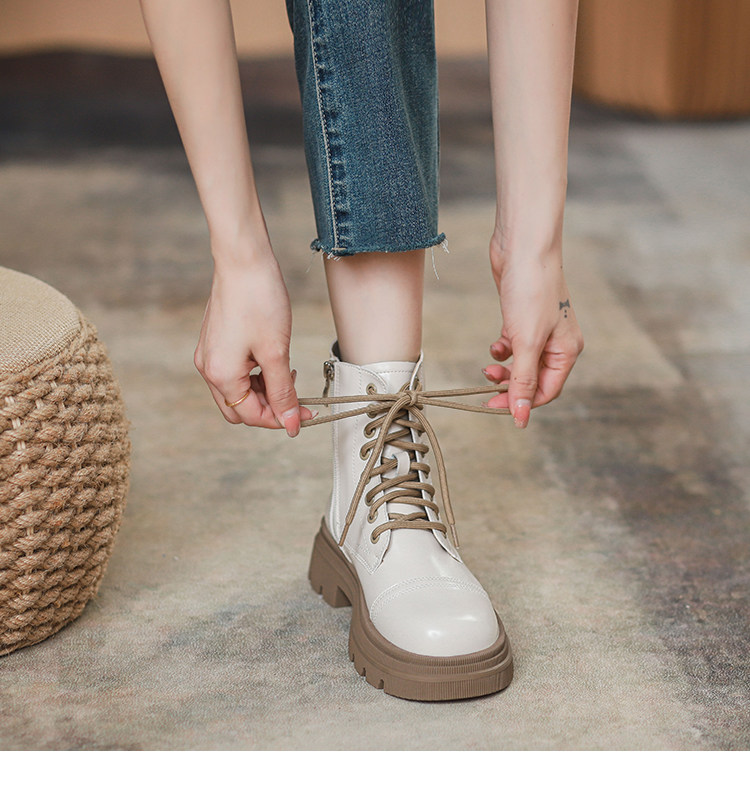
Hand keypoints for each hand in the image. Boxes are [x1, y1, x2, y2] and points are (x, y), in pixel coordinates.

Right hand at [193, 254, 316, 436]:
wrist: (243, 261)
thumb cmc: (258, 300)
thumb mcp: (276, 353)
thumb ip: (283, 392)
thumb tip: (291, 422)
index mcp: (220, 375)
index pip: (250, 416)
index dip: (280, 419)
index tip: (306, 414)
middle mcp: (208, 369)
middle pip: (239, 410)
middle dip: (269, 408)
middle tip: (296, 397)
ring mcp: (209, 356)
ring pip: (237, 393)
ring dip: (263, 391)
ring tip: (286, 373)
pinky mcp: (214, 344)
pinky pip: (234, 374)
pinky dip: (254, 376)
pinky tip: (272, 362)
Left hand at [482, 233, 583, 427]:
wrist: (522, 247)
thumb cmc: (532, 290)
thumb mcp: (526, 342)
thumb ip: (523, 381)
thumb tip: (521, 417)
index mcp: (567, 351)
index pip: (547, 391)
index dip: (522, 403)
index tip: (495, 408)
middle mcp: (557, 343)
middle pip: (532, 379)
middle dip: (510, 386)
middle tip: (485, 390)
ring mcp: (540, 330)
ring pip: (520, 364)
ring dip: (503, 370)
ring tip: (487, 368)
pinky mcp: (523, 319)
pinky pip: (513, 346)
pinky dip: (502, 350)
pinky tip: (495, 345)